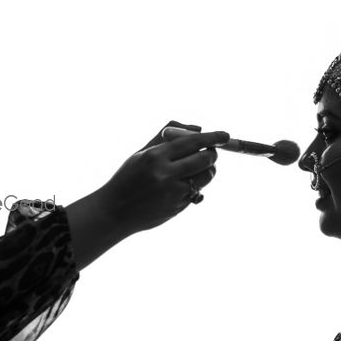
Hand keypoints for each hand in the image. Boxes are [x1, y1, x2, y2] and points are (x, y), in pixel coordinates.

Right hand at [97, 122, 228, 234]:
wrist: (114, 211)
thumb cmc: (128, 178)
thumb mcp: (142, 153)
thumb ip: (167, 137)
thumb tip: (198, 128)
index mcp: (155, 156)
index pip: (192, 142)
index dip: (212, 137)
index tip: (225, 135)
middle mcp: (166, 174)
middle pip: (206, 159)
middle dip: (211, 153)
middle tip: (208, 152)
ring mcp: (174, 193)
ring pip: (206, 176)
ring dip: (207, 170)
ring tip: (193, 169)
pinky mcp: (179, 207)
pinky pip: (198, 191)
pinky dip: (196, 185)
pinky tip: (181, 185)